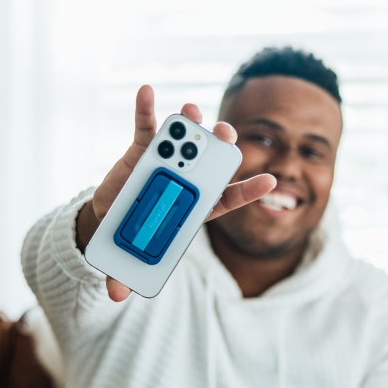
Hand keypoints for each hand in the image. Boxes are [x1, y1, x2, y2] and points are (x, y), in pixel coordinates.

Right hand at [78, 85, 275, 301]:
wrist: (115, 216)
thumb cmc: (137, 235)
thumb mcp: (131, 256)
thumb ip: (125, 274)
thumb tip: (115, 297)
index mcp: (194, 207)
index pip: (227, 199)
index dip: (249, 192)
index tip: (272, 182)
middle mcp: (187, 181)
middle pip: (210, 163)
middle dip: (220, 147)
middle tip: (226, 132)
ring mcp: (168, 162)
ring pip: (185, 141)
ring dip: (190, 123)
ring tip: (190, 110)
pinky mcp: (143, 149)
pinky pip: (147, 126)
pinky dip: (147, 108)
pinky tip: (147, 91)